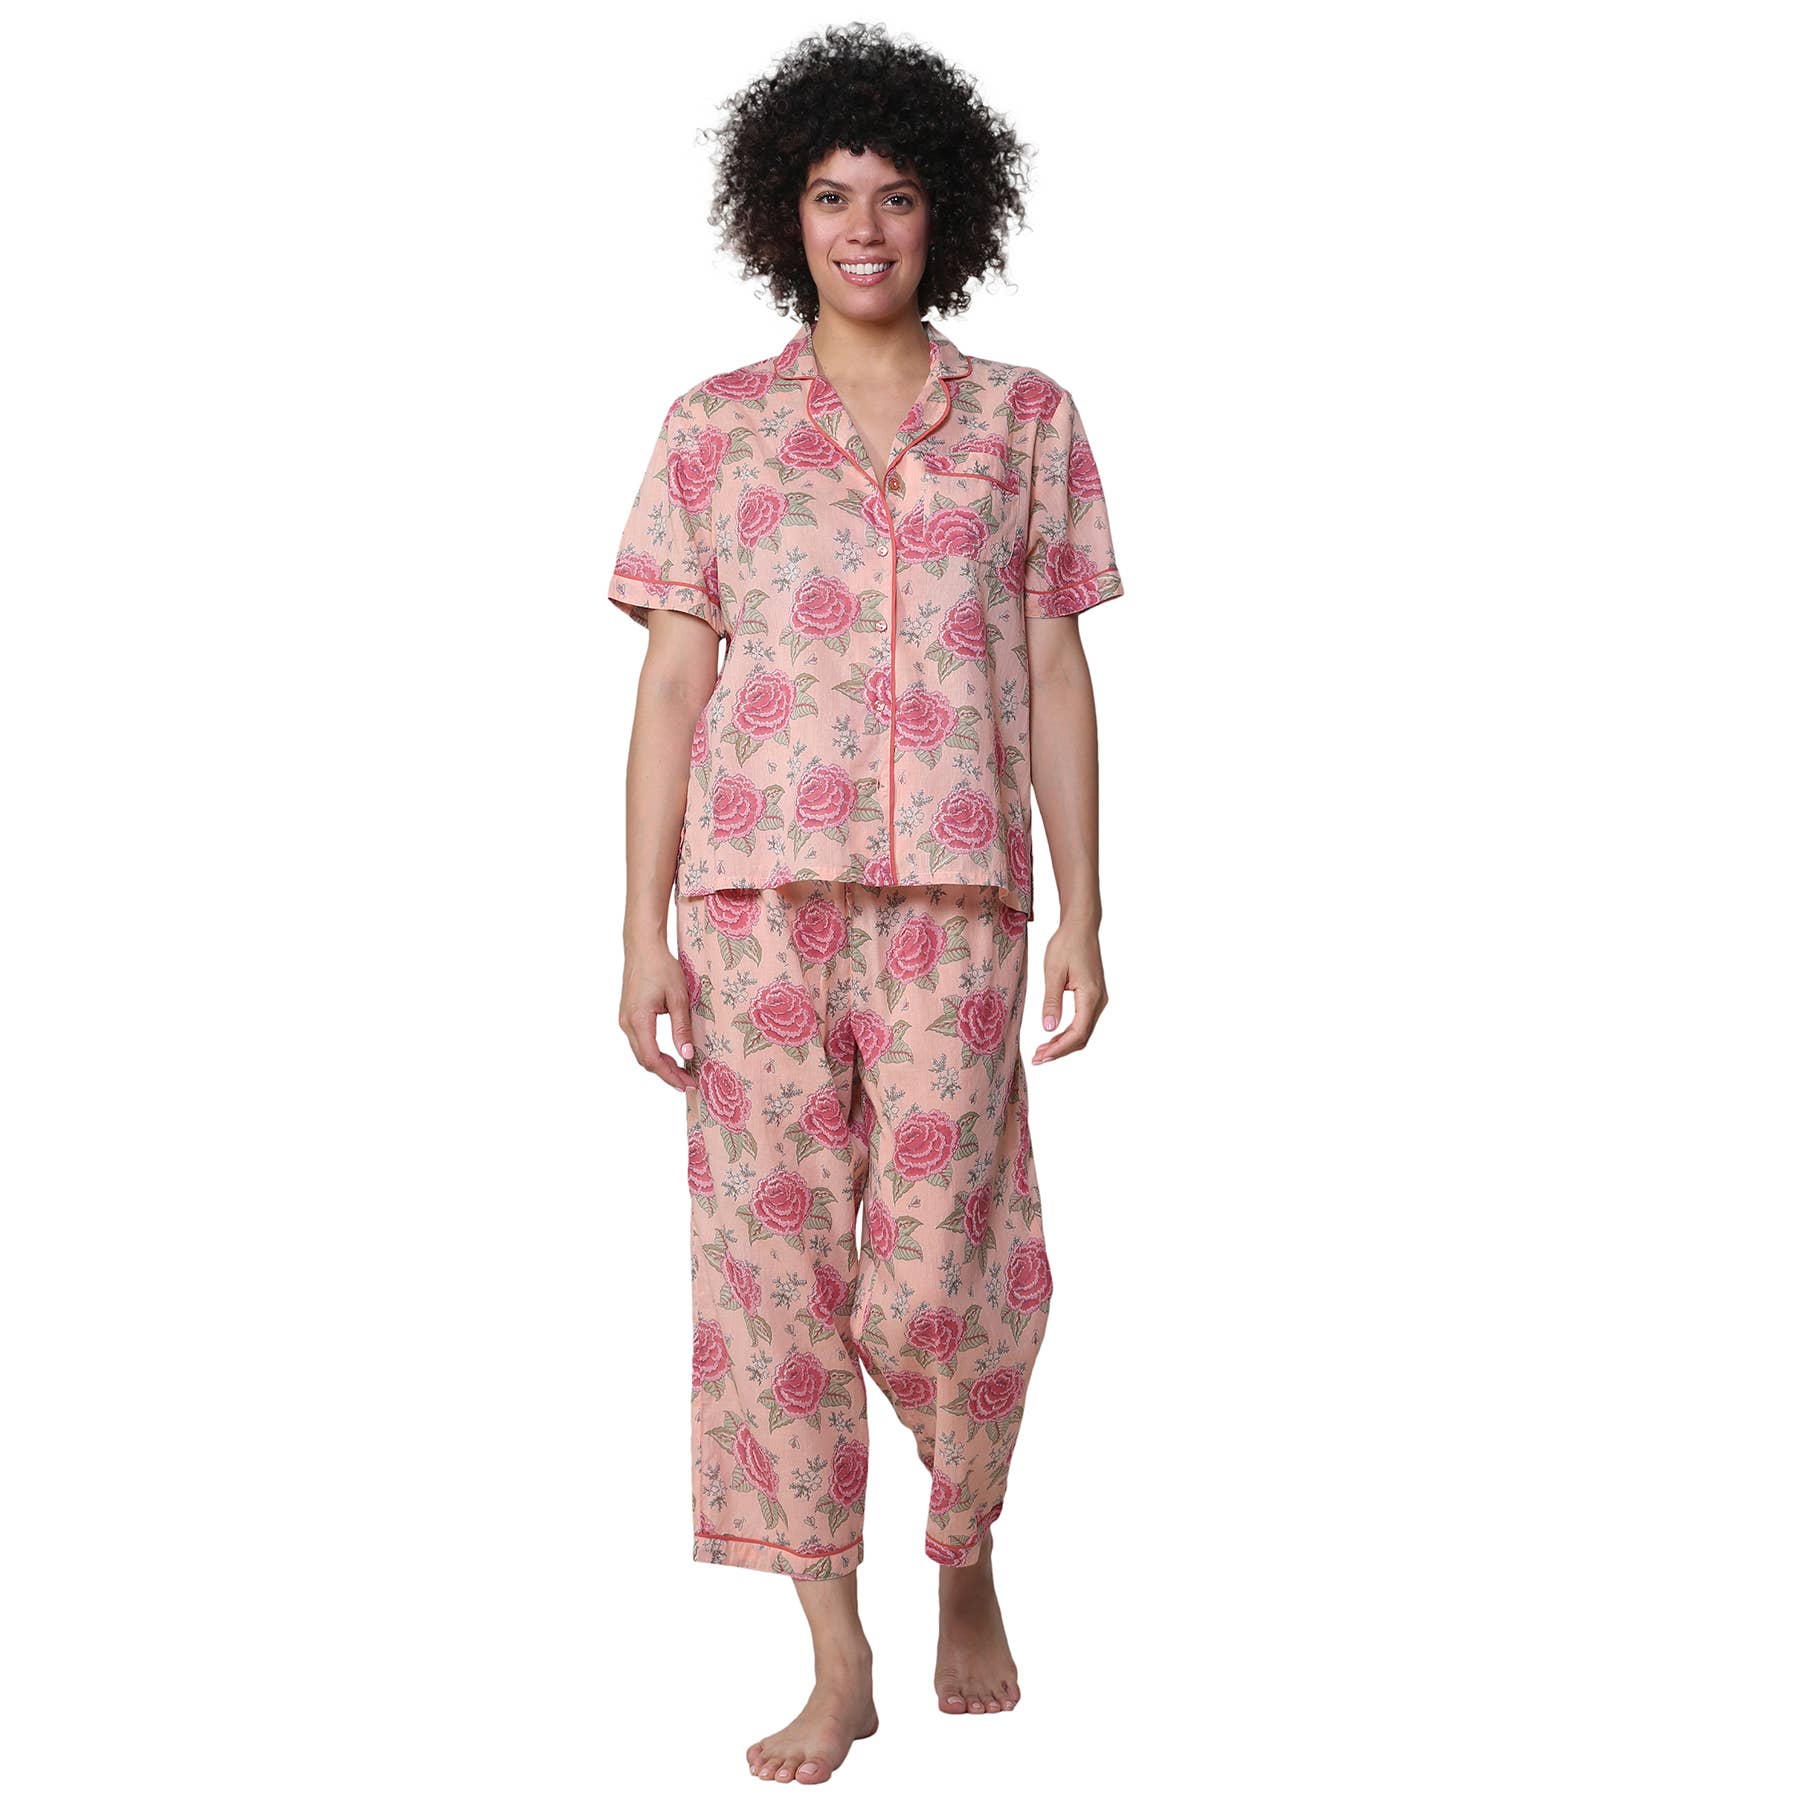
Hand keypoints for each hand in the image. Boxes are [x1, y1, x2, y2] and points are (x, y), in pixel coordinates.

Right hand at [620, 932, 695, 1090]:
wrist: (642, 947)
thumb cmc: (662, 967)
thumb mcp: (679, 997)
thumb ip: (682, 1028)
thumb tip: (687, 1055)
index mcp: (638, 1020)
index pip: (653, 1059)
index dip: (670, 1075)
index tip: (688, 1083)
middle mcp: (627, 1023)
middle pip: (645, 1061)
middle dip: (667, 1074)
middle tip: (688, 1082)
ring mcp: (625, 1020)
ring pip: (641, 1053)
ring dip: (660, 1065)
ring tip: (682, 1072)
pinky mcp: (628, 1016)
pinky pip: (640, 1042)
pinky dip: (654, 1053)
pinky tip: (670, 1055)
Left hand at [1031, 922, 1107, 1063]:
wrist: (1081, 927)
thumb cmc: (1066, 944)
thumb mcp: (1053, 972)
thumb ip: (1052, 1001)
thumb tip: (1048, 1028)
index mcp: (1090, 996)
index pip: (1077, 1033)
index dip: (1059, 1049)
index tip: (1041, 1057)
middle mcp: (1099, 1001)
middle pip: (1082, 1037)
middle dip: (1060, 1050)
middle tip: (1038, 1058)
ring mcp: (1098, 999)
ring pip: (1083, 1031)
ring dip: (1064, 1043)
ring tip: (1042, 1050)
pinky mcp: (1094, 996)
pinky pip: (1083, 1022)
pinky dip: (1069, 1033)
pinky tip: (1053, 1036)